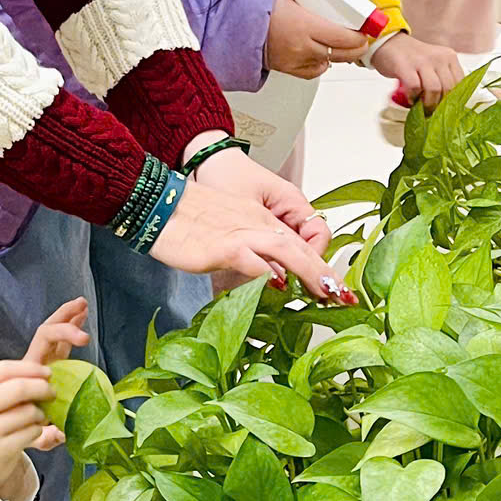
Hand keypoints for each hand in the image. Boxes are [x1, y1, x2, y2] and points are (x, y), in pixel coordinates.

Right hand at [0, 357, 55, 500]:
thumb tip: (32, 378)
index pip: (2, 369)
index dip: (29, 368)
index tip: (44, 372)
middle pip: (18, 387)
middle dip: (42, 387)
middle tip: (50, 392)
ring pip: (28, 411)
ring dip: (39, 413)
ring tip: (35, 418)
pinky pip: (30, 433)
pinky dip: (36, 431)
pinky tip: (28, 433)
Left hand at [22, 297, 88, 448]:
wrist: (1, 432)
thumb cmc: (15, 431)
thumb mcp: (31, 437)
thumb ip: (44, 437)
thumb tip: (59, 434)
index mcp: (29, 377)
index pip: (43, 347)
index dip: (61, 338)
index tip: (80, 340)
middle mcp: (36, 366)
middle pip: (46, 334)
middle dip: (65, 322)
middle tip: (81, 314)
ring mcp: (44, 363)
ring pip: (52, 333)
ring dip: (66, 317)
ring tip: (82, 305)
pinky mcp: (52, 365)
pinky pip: (61, 342)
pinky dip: (69, 326)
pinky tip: (81, 315)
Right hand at [154, 157, 350, 302]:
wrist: (157, 204)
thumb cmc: (184, 220)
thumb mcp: (224, 234)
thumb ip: (248, 254)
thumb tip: (268, 280)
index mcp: (257, 220)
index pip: (297, 243)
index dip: (319, 265)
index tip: (334, 287)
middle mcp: (256, 224)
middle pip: (301, 248)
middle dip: (325, 273)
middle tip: (343, 296)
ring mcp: (242, 234)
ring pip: (287, 251)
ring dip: (311, 273)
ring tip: (327, 293)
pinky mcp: (223, 246)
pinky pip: (253, 260)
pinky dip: (269, 275)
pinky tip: (280, 288)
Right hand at [264, 0, 370, 78]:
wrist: (235, 27)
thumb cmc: (257, 8)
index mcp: (305, 24)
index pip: (344, 37)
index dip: (359, 36)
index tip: (364, 31)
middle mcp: (303, 46)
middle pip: (342, 53)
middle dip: (356, 48)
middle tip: (360, 41)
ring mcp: (296, 60)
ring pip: (329, 62)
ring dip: (338, 55)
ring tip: (343, 46)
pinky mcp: (288, 69)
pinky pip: (313, 72)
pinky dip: (321, 64)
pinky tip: (322, 56)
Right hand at [371, 34, 465, 108]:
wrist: (389, 43)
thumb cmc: (412, 58)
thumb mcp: (434, 63)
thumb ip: (443, 78)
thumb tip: (447, 104)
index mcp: (449, 57)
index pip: (460, 83)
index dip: (453, 100)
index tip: (445, 109)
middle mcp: (439, 57)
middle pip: (448, 88)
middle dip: (440, 105)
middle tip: (432, 112)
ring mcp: (422, 61)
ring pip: (434, 89)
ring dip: (428, 104)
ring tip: (422, 109)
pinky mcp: (405, 66)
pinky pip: (415, 87)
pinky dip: (414, 97)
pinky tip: (411, 99)